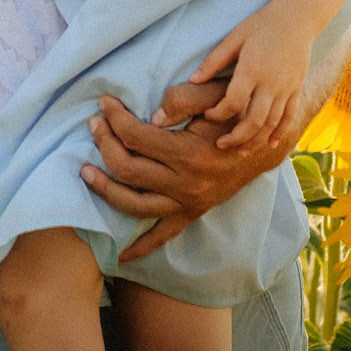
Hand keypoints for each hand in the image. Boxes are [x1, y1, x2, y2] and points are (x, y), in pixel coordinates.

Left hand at [81, 87, 294, 262]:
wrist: (266, 143)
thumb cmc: (237, 113)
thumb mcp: (216, 95)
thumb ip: (183, 98)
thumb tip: (151, 115)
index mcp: (190, 153)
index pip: (134, 135)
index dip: (113, 117)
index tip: (103, 103)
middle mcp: (186, 184)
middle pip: (126, 168)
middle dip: (103, 143)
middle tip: (93, 124)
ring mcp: (188, 203)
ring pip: (134, 205)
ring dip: (105, 189)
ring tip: (85, 172)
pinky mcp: (192, 213)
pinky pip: (163, 236)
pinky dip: (142, 247)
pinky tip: (121, 255)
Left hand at [189, 8, 312, 149]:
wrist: (297, 17)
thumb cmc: (261, 24)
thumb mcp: (234, 37)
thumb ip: (214, 61)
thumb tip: (193, 80)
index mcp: (252, 69)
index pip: (233, 101)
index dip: (218, 113)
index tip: (206, 114)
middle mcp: (271, 83)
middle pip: (254, 120)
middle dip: (236, 137)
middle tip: (220, 146)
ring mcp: (286, 88)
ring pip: (272, 123)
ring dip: (256, 140)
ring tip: (240, 151)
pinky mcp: (297, 89)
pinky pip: (289, 116)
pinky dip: (280, 132)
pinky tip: (269, 143)